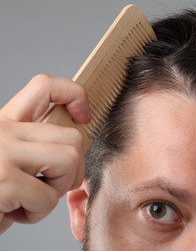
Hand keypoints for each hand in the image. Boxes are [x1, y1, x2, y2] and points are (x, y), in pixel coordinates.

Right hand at [0, 74, 89, 233]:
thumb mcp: (9, 160)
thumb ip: (35, 144)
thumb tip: (80, 136)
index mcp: (4, 122)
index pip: (44, 86)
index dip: (75, 95)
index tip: (84, 118)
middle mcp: (2, 131)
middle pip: (73, 137)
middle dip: (72, 170)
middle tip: (47, 186)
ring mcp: (1, 152)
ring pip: (69, 160)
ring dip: (57, 189)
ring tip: (30, 198)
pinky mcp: (3, 180)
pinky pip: (48, 197)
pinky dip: (37, 213)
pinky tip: (12, 212)